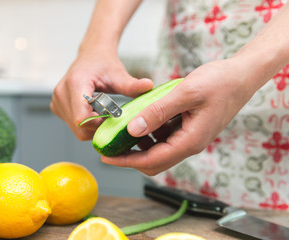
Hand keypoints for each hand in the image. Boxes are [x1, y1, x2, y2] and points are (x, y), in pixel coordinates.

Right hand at [50, 50, 152, 139]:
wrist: (91, 55)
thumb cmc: (104, 64)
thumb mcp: (119, 74)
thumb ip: (132, 85)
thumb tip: (149, 86)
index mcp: (76, 84)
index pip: (82, 118)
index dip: (99, 125)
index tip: (113, 119)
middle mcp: (62, 93)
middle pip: (80, 128)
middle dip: (98, 128)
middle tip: (112, 118)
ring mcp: (57, 101)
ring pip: (77, 129)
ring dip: (93, 127)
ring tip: (104, 113)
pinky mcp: (56, 107)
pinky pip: (72, 125)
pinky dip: (86, 124)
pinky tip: (95, 112)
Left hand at [101, 57, 258, 174]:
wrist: (240, 76)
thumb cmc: (219, 82)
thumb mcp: (186, 93)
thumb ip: (159, 112)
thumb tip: (133, 129)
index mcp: (190, 141)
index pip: (152, 161)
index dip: (127, 161)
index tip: (106, 157)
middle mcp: (189, 144)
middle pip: (154, 161)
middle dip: (130, 156)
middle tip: (110, 145)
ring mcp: (189, 138)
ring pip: (158, 150)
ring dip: (139, 143)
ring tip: (121, 129)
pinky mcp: (188, 129)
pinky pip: (164, 137)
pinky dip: (150, 132)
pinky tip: (141, 118)